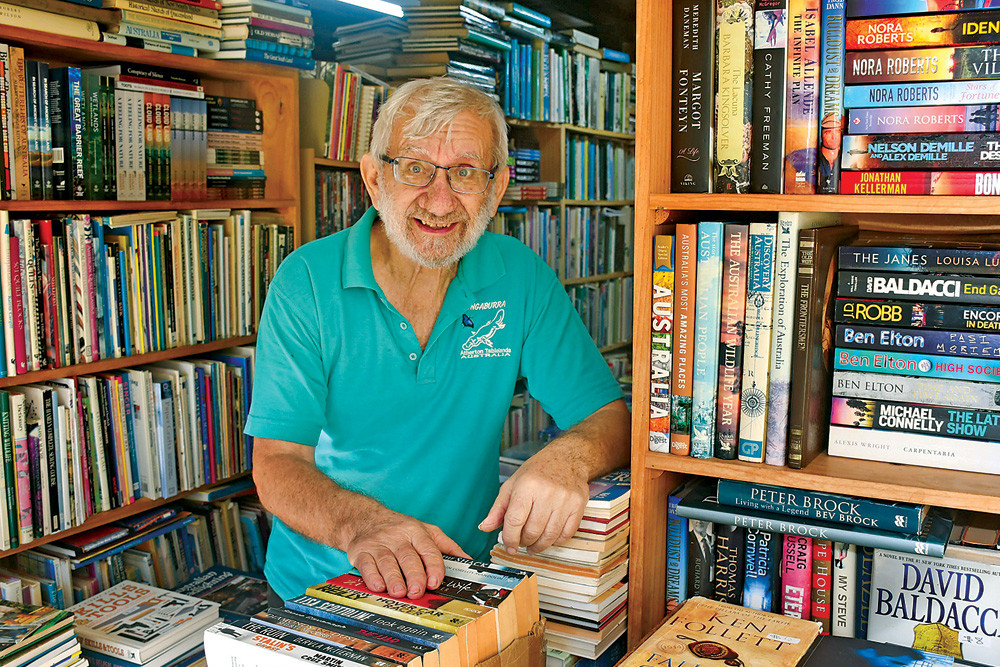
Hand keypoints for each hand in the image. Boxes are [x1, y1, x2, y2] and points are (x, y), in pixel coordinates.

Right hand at [345, 506, 469, 599]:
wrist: (364, 518)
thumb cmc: (399, 528)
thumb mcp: (426, 530)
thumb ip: (447, 546)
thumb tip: (469, 562)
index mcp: (416, 532)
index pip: (428, 549)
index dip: (434, 566)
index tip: (436, 582)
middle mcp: (397, 537)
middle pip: (408, 557)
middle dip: (414, 575)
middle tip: (418, 591)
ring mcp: (378, 544)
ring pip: (387, 562)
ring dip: (394, 579)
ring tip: (400, 592)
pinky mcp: (360, 551)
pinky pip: (366, 564)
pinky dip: (372, 576)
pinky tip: (379, 586)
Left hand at [478, 456, 588, 554]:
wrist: (566, 458)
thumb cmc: (538, 471)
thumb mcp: (513, 484)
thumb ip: (498, 508)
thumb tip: (485, 527)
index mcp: (527, 486)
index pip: (515, 520)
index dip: (510, 538)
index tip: (509, 545)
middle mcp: (547, 492)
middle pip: (532, 531)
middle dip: (524, 542)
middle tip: (522, 542)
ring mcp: (565, 500)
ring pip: (550, 535)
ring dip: (539, 546)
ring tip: (533, 545)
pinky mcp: (578, 506)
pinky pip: (566, 534)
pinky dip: (556, 542)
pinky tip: (549, 538)